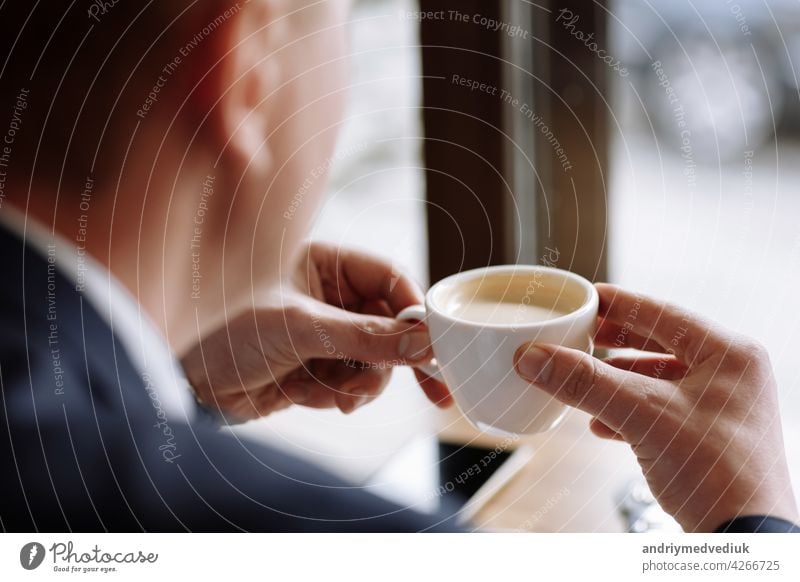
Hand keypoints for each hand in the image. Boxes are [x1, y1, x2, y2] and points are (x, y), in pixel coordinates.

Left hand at [181, 241, 451, 420]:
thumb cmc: (231, 338)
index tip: (434, 343)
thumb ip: (365, 336)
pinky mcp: (319, 367)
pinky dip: (337, 395)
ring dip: (362, 383)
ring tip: (340, 397)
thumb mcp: (302, 330)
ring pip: (376, 360)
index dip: (414, 312)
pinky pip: (353, 383)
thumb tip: (422, 343)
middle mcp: (330, 296)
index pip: (389, 278)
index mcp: (324, 264)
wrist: (191, 390)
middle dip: (395, 360)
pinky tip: (306, 395)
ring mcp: (326, 334)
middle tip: (433, 390)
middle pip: (390, 325)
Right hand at [514, 283, 797, 531]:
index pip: (663, 313)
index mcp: (729, 353)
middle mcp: (732, 375)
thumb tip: (534, 356)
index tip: (585, 298)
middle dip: (614, 345)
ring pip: (658, 380)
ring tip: (583, 383)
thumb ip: (586, 382)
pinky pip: (662, 412)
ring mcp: (724, 408)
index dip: (618, 303)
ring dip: (616, 382)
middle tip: (580, 335)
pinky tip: (601, 424)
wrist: (743, 539)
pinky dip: (629, 414)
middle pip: (660, 344)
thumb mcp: (642, 415)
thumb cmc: (716, 472)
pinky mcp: (712, 438)